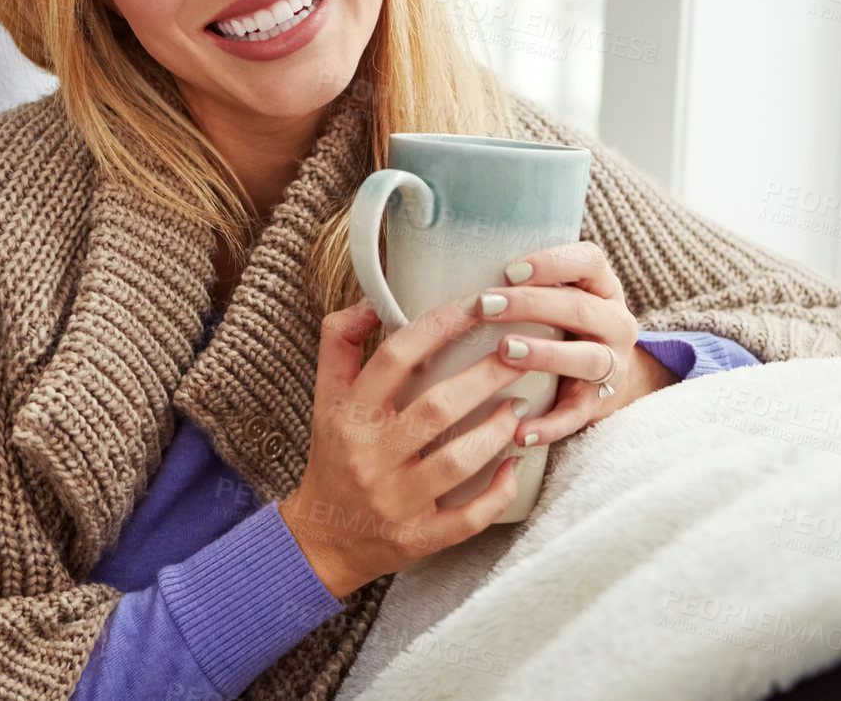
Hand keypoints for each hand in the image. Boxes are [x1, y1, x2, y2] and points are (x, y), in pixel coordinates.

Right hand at [279, 296, 531, 598]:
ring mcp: (395, 501)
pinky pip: (467, 518)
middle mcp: (371, 456)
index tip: (475, 305)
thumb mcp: (325, 396)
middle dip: (485, 376)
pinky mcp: (418, 538)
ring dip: (497, 431)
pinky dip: (497, 493)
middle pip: (436, 407)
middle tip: (518, 353)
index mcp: (349, 414)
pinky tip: (514, 466)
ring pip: (457, 462)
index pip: (394, 358)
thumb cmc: (334, 456)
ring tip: (520, 406)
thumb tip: (370, 302)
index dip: (437, 326)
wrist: (321, 538)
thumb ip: (339, 342)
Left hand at [473, 240, 675, 447]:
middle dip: (532, 305)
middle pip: (581, 309)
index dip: (553, 263)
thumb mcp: (562, 297)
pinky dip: (549, 426)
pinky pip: (576, 416)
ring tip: (505, 351)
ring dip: (545, 354)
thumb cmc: (567, 326)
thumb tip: (463, 267)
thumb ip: (530, 284)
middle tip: (486, 305)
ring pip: (588, 359)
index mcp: (603, 288)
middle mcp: (615, 324)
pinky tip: (519, 430)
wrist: (608, 378)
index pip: (590, 261)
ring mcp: (613, 366)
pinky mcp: (598, 405)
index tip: (510, 270)